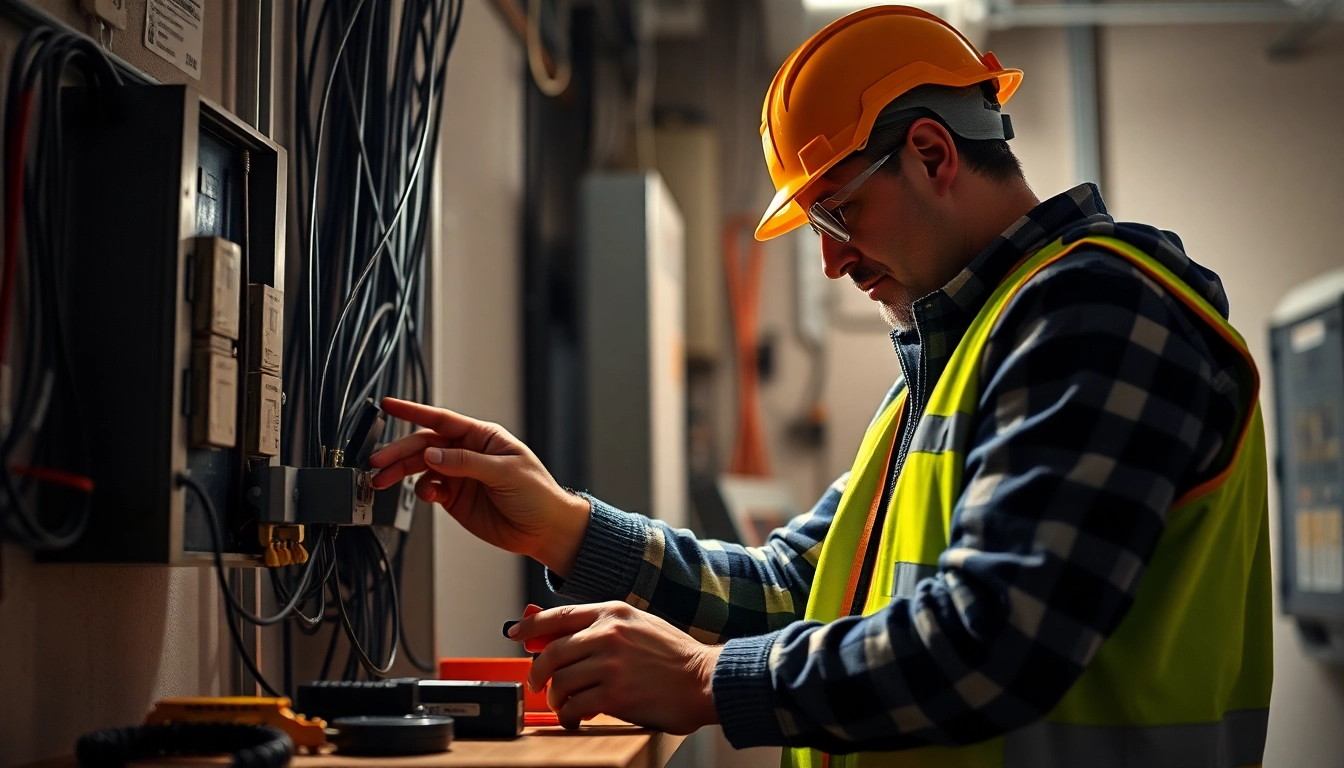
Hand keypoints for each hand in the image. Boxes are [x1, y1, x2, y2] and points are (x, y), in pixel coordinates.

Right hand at [368, 397, 591, 575]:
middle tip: (378, 462)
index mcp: (482, 437)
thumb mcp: (505, 472)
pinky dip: (421, 491)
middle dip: (398, 452)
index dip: (414, 411)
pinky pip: (429, 489)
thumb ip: (466, 462)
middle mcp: (468, 453)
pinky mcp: (455, 498)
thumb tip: (432, 455)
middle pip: (424, 445)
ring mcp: (460, 476)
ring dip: (401, 473)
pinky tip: (426, 495)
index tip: (390, 405)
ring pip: (421, 468)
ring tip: (383, 481)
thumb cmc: (538, 494)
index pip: (442, 419)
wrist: (545, 530)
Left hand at [511, 601, 721, 733]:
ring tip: (563, 706)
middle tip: (538, 684)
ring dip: (555, 698)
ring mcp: (611, 663)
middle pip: (552, 651)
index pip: (560, 615)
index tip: (516, 633)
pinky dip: (568, 716)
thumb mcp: (639, 627)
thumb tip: (558, 636)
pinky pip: (574, 706)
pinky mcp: (615, 694)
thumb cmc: (675, 657)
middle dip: (538, 672)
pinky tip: (575, 719)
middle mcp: (609, 634)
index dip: (532, 625)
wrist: (706, 680)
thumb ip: (602, 628)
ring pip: (559, 681)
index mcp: (614, 613)